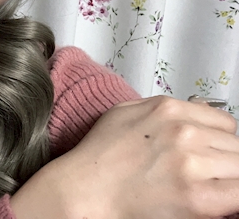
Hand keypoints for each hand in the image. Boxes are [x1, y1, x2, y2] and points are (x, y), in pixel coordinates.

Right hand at [51, 95, 238, 217]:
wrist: (86, 187)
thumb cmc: (100, 153)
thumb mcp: (127, 112)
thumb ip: (166, 109)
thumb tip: (203, 110)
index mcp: (169, 109)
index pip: (225, 123)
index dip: (220, 139)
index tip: (211, 152)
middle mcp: (185, 132)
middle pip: (235, 146)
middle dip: (224, 159)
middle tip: (205, 173)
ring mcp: (192, 164)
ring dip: (227, 178)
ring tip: (204, 186)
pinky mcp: (197, 197)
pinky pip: (238, 194)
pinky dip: (232, 197)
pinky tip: (215, 199)